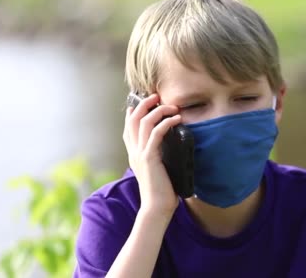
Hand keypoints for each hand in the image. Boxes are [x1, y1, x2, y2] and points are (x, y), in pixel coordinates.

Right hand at [123, 94, 181, 217]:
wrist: (157, 208)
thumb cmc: (162, 191)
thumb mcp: (159, 169)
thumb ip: (160, 157)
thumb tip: (172, 146)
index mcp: (134, 154)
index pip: (128, 128)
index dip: (133, 112)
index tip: (143, 101)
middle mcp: (133, 151)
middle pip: (133, 119)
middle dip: (144, 104)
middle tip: (157, 96)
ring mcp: (140, 154)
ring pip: (144, 123)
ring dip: (158, 110)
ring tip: (172, 106)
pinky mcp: (149, 158)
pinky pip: (156, 134)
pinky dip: (166, 123)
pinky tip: (176, 119)